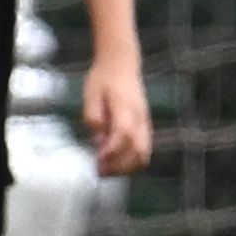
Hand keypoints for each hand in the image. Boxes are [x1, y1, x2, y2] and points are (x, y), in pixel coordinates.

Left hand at [82, 54, 153, 176]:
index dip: (112, 151)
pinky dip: (131, 161)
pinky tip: (115, 162)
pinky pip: (144, 149)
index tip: (97, 160)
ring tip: (107, 170)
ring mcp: (145, 121)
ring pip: (144, 152)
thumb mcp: (90, 94)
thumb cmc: (103, 78)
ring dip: (126, 167)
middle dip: (119, 166)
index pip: (123, 134)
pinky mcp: (145, 125)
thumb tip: (97, 140)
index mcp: (125, 107)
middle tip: (99, 172)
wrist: (121, 63)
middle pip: (137, 149)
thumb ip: (93, 116)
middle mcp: (139, 116)